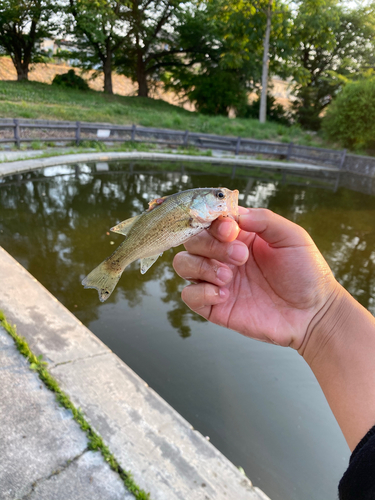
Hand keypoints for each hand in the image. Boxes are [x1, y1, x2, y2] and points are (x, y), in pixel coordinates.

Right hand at [173, 208, 339, 349]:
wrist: (313, 313)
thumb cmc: (306, 273)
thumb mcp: (291, 237)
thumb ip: (264, 219)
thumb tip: (234, 214)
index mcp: (239, 235)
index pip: (208, 220)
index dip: (212, 221)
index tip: (231, 230)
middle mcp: (223, 255)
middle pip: (191, 240)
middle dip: (210, 245)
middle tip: (240, 256)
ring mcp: (217, 280)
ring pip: (183, 264)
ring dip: (202, 266)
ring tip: (228, 276)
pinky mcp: (215, 306)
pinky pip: (188, 295)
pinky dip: (201, 292)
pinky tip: (225, 295)